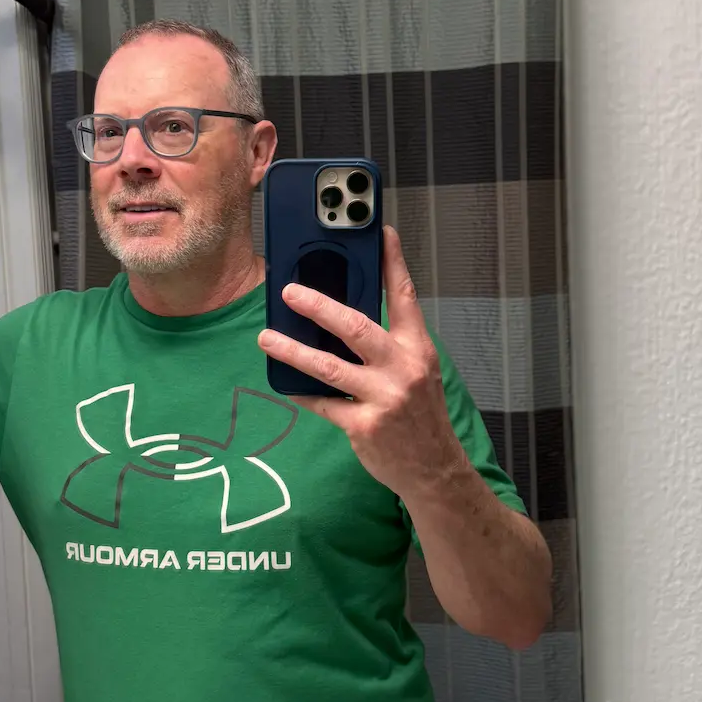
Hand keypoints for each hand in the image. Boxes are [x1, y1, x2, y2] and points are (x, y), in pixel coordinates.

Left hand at [257, 226, 461, 498]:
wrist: (434, 470)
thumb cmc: (420, 416)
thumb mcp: (416, 373)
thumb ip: (388, 345)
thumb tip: (341, 319)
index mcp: (418, 349)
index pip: (405, 296)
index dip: (393, 262)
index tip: (380, 231)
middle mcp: (403, 369)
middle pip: (356, 327)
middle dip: (319, 306)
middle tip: (289, 291)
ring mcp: (384, 398)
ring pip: (328, 366)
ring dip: (292, 350)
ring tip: (266, 338)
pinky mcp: (364, 426)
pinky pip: (323, 403)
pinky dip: (301, 392)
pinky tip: (284, 384)